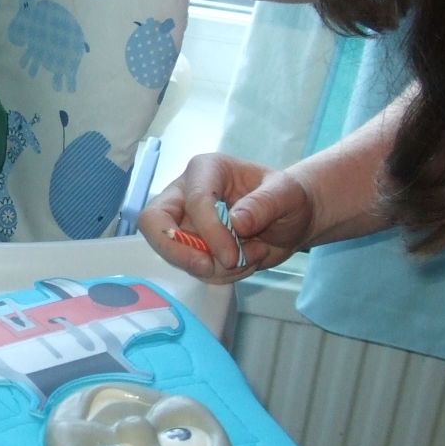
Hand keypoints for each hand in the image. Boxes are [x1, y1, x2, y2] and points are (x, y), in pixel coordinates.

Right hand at [138, 152, 315, 281]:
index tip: (233, 256)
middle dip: (176, 250)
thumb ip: (264, 204)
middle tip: (205, 267)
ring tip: (251, 255)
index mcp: (206, 170)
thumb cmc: (288, 197)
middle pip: (153, 221)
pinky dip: (221, 275)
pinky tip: (245, 261)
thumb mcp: (287, 194)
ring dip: (214, 266)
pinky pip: (193, 269)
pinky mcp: (191, 248)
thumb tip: (236, 222)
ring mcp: (184, 223)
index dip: (210, 230)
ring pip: (174, 252)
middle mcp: (186, 194)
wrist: (291, 220)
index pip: (194, 199)